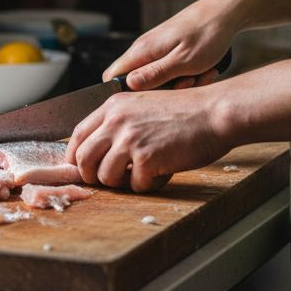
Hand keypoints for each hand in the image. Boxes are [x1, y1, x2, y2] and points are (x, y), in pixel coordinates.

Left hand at [65, 88, 231, 191]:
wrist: (215, 112)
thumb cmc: (186, 111)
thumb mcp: (143, 105)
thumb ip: (119, 122)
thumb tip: (99, 149)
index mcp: (113, 106)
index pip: (78, 135)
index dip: (75, 155)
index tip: (81, 168)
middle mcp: (116, 120)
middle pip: (83, 159)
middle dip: (94, 175)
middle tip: (112, 179)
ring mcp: (130, 139)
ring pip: (105, 176)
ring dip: (122, 183)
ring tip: (143, 173)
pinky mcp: (147, 157)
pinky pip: (135, 185)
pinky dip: (148, 185)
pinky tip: (163, 172)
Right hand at [103, 0, 237, 90]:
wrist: (226, 11)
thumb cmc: (208, 34)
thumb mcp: (184, 61)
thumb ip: (155, 74)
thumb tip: (128, 85)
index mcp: (142, 50)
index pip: (112, 77)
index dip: (122, 94)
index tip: (148, 101)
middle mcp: (145, 48)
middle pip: (138, 82)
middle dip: (162, 91)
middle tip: (187, 83)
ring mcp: (157, 49)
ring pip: (159, 78)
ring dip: (180, 83)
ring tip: (200, 75)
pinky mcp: (170, 50)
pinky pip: (172, 70)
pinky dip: (188, 74)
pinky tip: (204, 70)